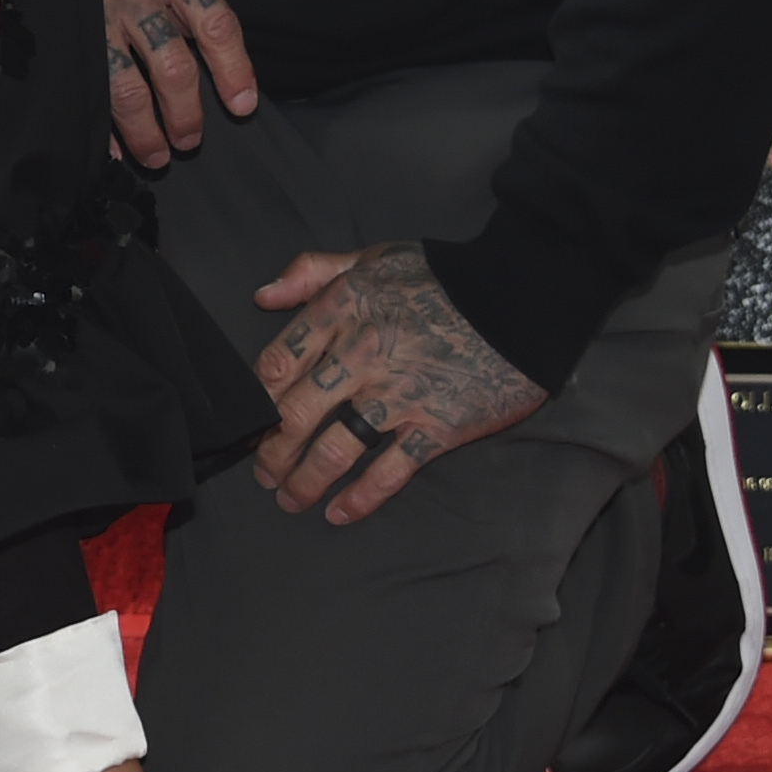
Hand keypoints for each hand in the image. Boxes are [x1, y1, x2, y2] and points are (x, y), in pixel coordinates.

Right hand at [92, 0, 256, 162]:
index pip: (213, 21)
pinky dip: (100, 122)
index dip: (232, 68)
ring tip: (157, 156)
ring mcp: (97, 12)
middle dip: (186, 113)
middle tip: (190, 141)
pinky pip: (87, 81)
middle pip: (173, 65)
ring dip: (145, 129)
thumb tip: (208, 48)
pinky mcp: (67, 27)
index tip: (243, 106)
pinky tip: (112, 147)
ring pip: (127, 85)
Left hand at [249, 243, 542, 522]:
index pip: (278, 363)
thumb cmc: (443, 276)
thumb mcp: (372, 257)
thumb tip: (262, 296)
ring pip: (334, 449)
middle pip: (296, 415)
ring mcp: (399, 395)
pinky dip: (361, 497)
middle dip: (272, 452)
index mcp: (341, 313)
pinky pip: (390, 471)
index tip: (249, 421)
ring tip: (290, 500)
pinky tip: (340, 514)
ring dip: (305, 481)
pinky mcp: (437, 426)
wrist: (523, 297)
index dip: (256, 399)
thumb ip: (312, 271)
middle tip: (263, 474)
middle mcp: (362, 356)